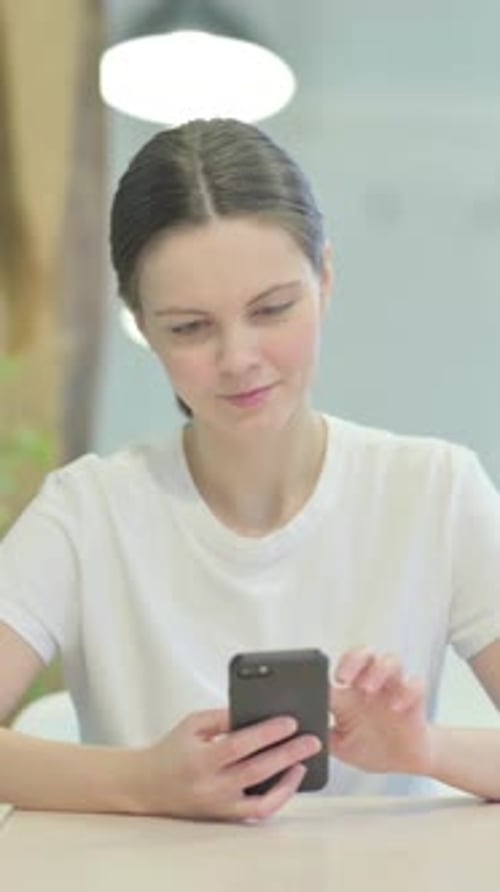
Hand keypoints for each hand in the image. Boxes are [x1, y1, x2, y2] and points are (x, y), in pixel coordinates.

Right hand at [139, 709, 321, 820]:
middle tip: (312, 741)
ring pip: (261, 799)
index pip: (239, 745)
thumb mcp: (193, 724)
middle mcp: (211, 786)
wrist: (148, 785)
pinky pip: (257, 812)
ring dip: (287, 781)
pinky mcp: (225, 816)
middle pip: (256, 771)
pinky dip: (277, 799)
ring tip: (303, 763)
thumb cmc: (172, 749)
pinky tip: (289, 781)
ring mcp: (220, 805)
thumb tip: (258, 713)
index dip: (266, 733)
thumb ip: (223, 717)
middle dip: (288, 754)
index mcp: (201, 759)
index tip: (290, 722)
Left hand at [329, 648, 431, 775]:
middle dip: (353, 659)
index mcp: (350, 695)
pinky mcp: (415, 699)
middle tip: (343, 677)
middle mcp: (372, 685)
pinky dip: (407, 690)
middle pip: (364, 654)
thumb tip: (303, 731)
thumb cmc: (371, 748)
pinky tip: (397, 706)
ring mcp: (393, 689)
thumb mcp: (340, 747)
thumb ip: (324, 735)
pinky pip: (416, 683)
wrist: (404, 762)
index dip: (327, 670)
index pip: (339, 669)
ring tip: (368, 688)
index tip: (320, 682)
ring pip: (390, 660)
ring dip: (378, 669)